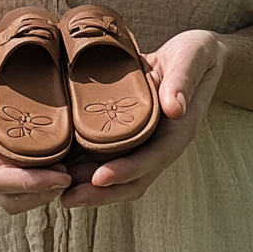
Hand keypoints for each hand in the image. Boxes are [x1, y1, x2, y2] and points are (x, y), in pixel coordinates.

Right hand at [0, 15, 71, 213]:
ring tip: (90, 170)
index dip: (25, 184)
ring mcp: (12, 143)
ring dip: (61, 186)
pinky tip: (93, 153)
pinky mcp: (32, 134)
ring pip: (33, 186)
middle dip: (46, 193)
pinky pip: (49, 162)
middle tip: (80, 176)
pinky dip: (70, 167)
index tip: (59, 177)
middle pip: (14, 193)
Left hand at [60, 29, 224, 207]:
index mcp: (178, 130)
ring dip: (89, 186)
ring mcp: (144, 142)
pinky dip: (86, 166)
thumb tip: (175, 108)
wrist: (193, 54)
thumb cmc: (194, 54)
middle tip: (68, 197)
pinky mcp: (129, 134)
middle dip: (101, 193)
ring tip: (58, 191)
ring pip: (117, 173)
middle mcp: (160, 143)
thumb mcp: (191, 57)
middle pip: (132, 178)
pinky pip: (107, 156)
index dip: (127, 171)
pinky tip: (60, 166)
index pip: (153, 159)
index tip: (100, 179)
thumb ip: (182, 81)